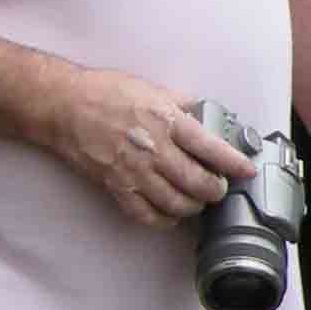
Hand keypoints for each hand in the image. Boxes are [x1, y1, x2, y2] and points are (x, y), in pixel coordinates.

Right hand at [48, 70, 253, 227]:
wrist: (63, 106)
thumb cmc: (105, 93)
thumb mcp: (152, 90)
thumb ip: (182, 104)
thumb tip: (205, 114)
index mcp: (167, 122)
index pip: (212, 149)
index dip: (235, 164)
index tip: (247, 171)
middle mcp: (154, 149)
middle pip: (198, 183)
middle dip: (216, 191)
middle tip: (218, 188)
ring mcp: (134, 171)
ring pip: (176, 204)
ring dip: (192, 206)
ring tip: (195, 199)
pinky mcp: (116, 187)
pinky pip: (146, 215)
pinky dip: (163, 219)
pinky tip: (169, 212)